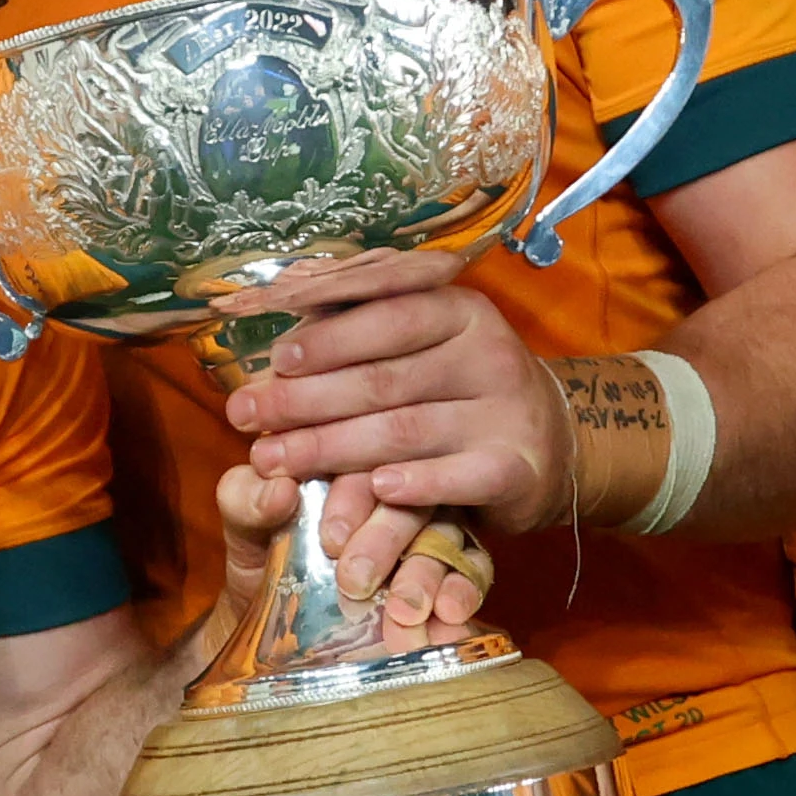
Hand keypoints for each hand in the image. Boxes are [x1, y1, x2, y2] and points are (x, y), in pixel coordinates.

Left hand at [210, 460, 494, 643]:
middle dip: (387, 539)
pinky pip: (473, 573)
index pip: (364, 461)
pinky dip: (464, 592)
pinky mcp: (455, 569)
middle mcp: (401, 485)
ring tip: (403, 608)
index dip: (351, 497)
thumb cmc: (263, 554)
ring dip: (427, 573)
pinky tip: (448, 614)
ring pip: (447, 535)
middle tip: (356, 580)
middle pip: (410, 498)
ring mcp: (432, 526)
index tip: (331, 537)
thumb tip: (277, 489)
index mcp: (352, 460)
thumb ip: (247, 500)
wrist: (276, 625)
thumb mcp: (245, 524)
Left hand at [220, 255, 584, 580]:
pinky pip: (461, 477)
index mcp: (460, 310)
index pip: (388, 315)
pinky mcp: (516, 467)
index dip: (329, 337)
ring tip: (272, 459)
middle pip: (383, 378)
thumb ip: (361, 327)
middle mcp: (487, 354)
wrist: (550, 442)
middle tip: (245, 415)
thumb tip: (277, 307)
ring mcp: (505, 411)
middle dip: (305, 399)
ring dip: (331, 447)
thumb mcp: (422, 343)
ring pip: (406, 429)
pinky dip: (417, 485)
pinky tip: (375, 488)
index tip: (276, 359)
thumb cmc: (457, 388)